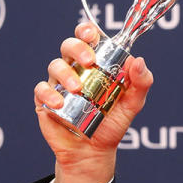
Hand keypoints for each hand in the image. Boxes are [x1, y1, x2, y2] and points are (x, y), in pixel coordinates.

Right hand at [32, 23, 153, 182]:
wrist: (94, 151)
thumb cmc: (112, 124)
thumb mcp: (133, 104)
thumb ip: (141, 83)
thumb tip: (139, 61)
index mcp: (96, 64)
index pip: (88, 38)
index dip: (86, 30)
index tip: (91, 33)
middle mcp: (76, 69)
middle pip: (69, 46)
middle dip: (77, 47)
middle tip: (90, 62)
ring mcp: (59, 84)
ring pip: (55, 65)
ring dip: (66, 73)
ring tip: (78, 89)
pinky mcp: (45, 100)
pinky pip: (41, 90)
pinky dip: (49, 94)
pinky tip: (60, 104)